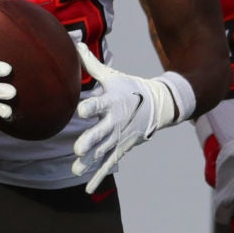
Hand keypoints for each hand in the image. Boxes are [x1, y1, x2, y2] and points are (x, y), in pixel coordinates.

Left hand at [72, 44, 190, 192]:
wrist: (159, 105)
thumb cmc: (130, 87)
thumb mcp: (112, 75)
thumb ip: (91, 64)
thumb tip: (74, 44)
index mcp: (114, 101)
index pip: (101, 104)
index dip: (91, 107)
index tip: (80, 110)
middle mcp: (116, 121)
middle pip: (102, 132)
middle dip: (91, 140)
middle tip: (78, 148)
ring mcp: (120, 137)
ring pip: (104, 151)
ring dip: (91, 161)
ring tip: (76, 169)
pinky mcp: (122, 148)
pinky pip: (109, 164)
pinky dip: (99, 177)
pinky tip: (87, 188)